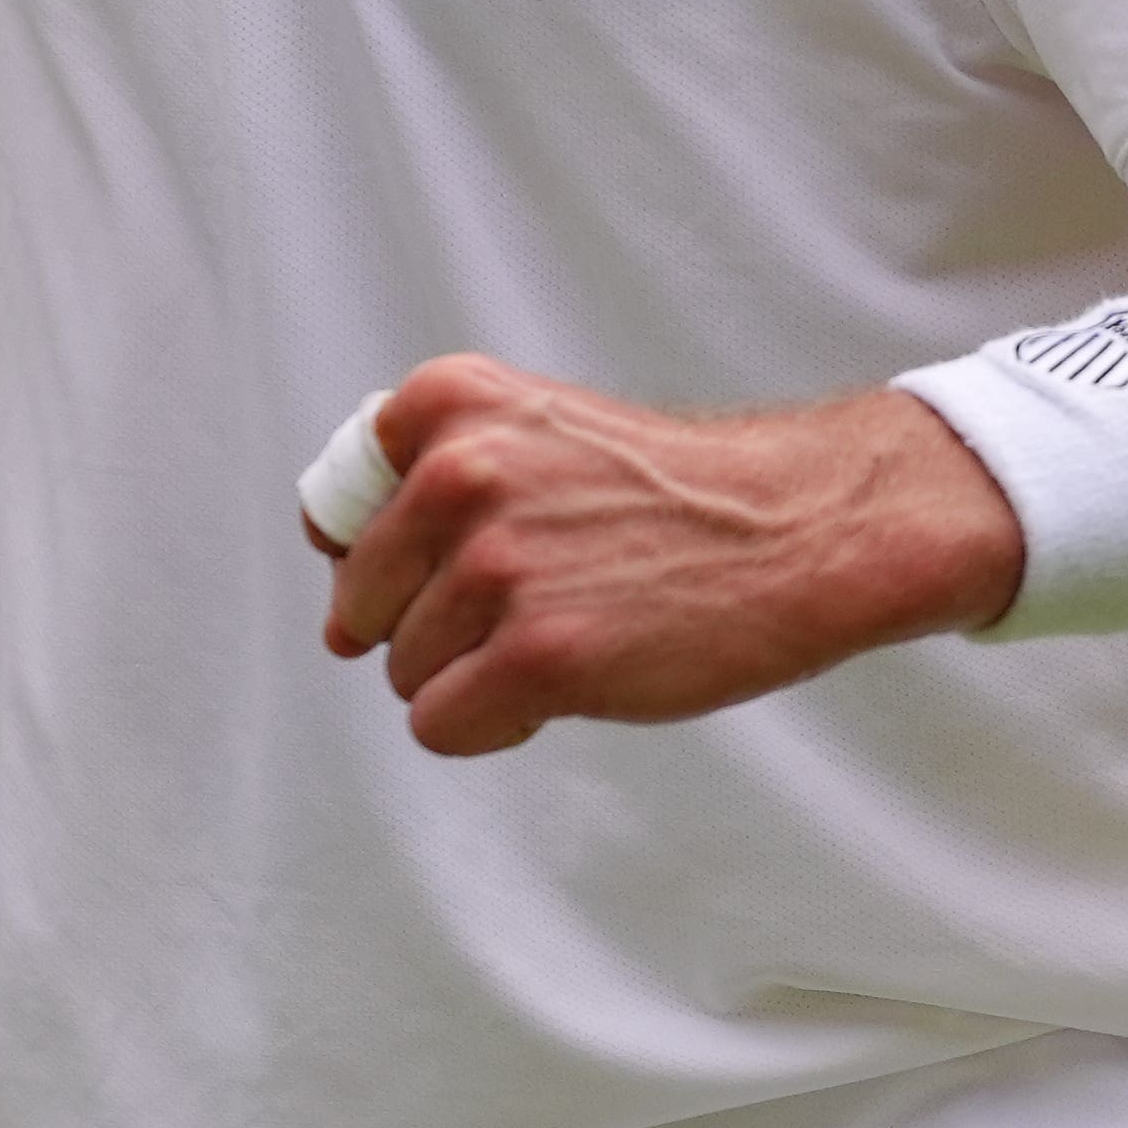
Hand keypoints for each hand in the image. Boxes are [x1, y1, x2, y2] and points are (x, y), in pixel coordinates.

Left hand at [318, 356, 1022, 754]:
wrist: (791, 532)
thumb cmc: (665, 494)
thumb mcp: (533, 429)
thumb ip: (427, 485)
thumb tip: (336, 616)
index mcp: (449, 403)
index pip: (337, 513)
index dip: (392, 559)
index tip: (453, 561)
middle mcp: (460, 471)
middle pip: (364, 602)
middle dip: (430, 623)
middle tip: (532, 602)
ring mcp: (497, 566)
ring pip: (405, 671)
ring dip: (472, 675)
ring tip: (565, 631)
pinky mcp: (537, 656)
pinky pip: (440, 725)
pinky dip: (492, 724)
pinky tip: (562, 685)